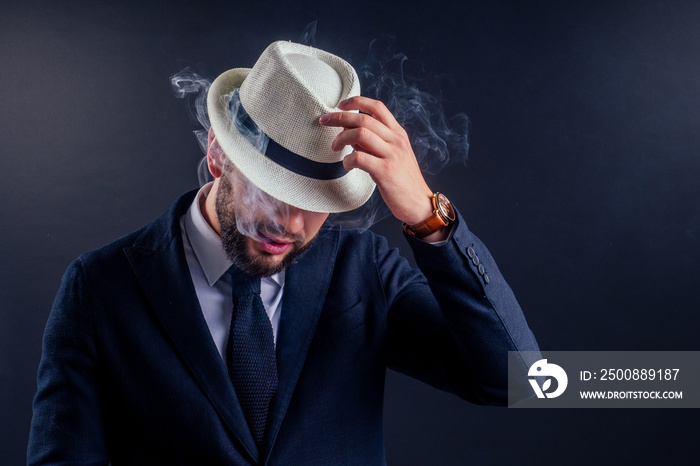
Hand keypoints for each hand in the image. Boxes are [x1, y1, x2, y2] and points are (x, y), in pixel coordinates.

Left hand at [319, 96, 434, 226]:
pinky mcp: (386, 171)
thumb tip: (349, 130)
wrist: (419, 203)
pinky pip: (359, 158)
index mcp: (398, 134)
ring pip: (360, 133)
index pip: (377, 107)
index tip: (340, 105)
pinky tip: (348, 165)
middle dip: (339, 117)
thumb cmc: (402, 181)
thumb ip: (374, 142)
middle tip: (324, 121)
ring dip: (341, 138)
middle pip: (363, 118)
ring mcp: (392, 155)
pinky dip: (348, 160)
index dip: (357, 101)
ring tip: (335, 147)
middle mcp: (396, 140)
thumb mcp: (392, 155)